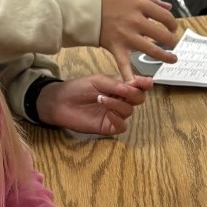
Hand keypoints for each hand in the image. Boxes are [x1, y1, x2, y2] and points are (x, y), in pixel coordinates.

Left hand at [34, 75, 152, 135]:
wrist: (60, 102)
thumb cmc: (77, 88)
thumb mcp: (98, 80)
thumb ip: (115, 84)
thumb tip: (133, 86)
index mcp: (119, 87)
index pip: (137, 85)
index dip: (144, 84)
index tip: (147, 82)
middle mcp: (120, 100)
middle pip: (138, 99)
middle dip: (133, 94)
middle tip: (123, 90)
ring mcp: (115, 114)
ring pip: (129, 111)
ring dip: (118, 104)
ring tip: (102, 99)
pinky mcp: (108, 126)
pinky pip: (122, 126)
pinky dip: (118, 119)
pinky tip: (109, 113)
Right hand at [99, 0, 178, 76]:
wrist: (86, 10)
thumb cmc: (108, 1)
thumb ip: (152, 0)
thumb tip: (168, 6)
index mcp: (141, 6)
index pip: (166, 17)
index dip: (173, 24)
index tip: (172, 28)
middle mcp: (136, 21)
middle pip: (163, 35)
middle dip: (171, 41)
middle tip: (172, 43)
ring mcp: (127, 36)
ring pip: (152, 50)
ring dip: (165, 57)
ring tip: (172, 59)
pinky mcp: (117, 48)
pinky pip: (124, 65)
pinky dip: (129, 76)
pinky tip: (136, 84)